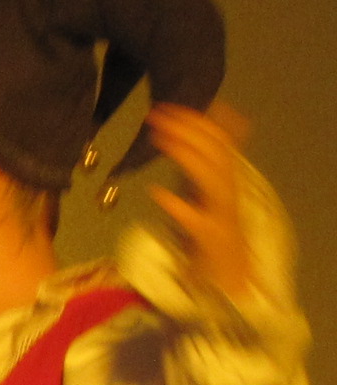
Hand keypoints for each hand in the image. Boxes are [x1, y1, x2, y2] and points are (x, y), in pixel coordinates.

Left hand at [146, 102, 255, 300]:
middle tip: (157, 115)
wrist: (228, 278)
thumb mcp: (208, 188)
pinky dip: (177, 205)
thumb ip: (205, 158)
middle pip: (216, 154)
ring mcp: (220, 215)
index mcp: (224, 179)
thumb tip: (207, 119)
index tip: (165, 107)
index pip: (218, 140)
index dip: (195, 121)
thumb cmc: (212, 231)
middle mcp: (227, 193)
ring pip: (212, 179)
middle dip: (189, 130)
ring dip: (187, 156)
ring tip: (161, 140)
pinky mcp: (209, 239)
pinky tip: (156, 192)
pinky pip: (196, 220)